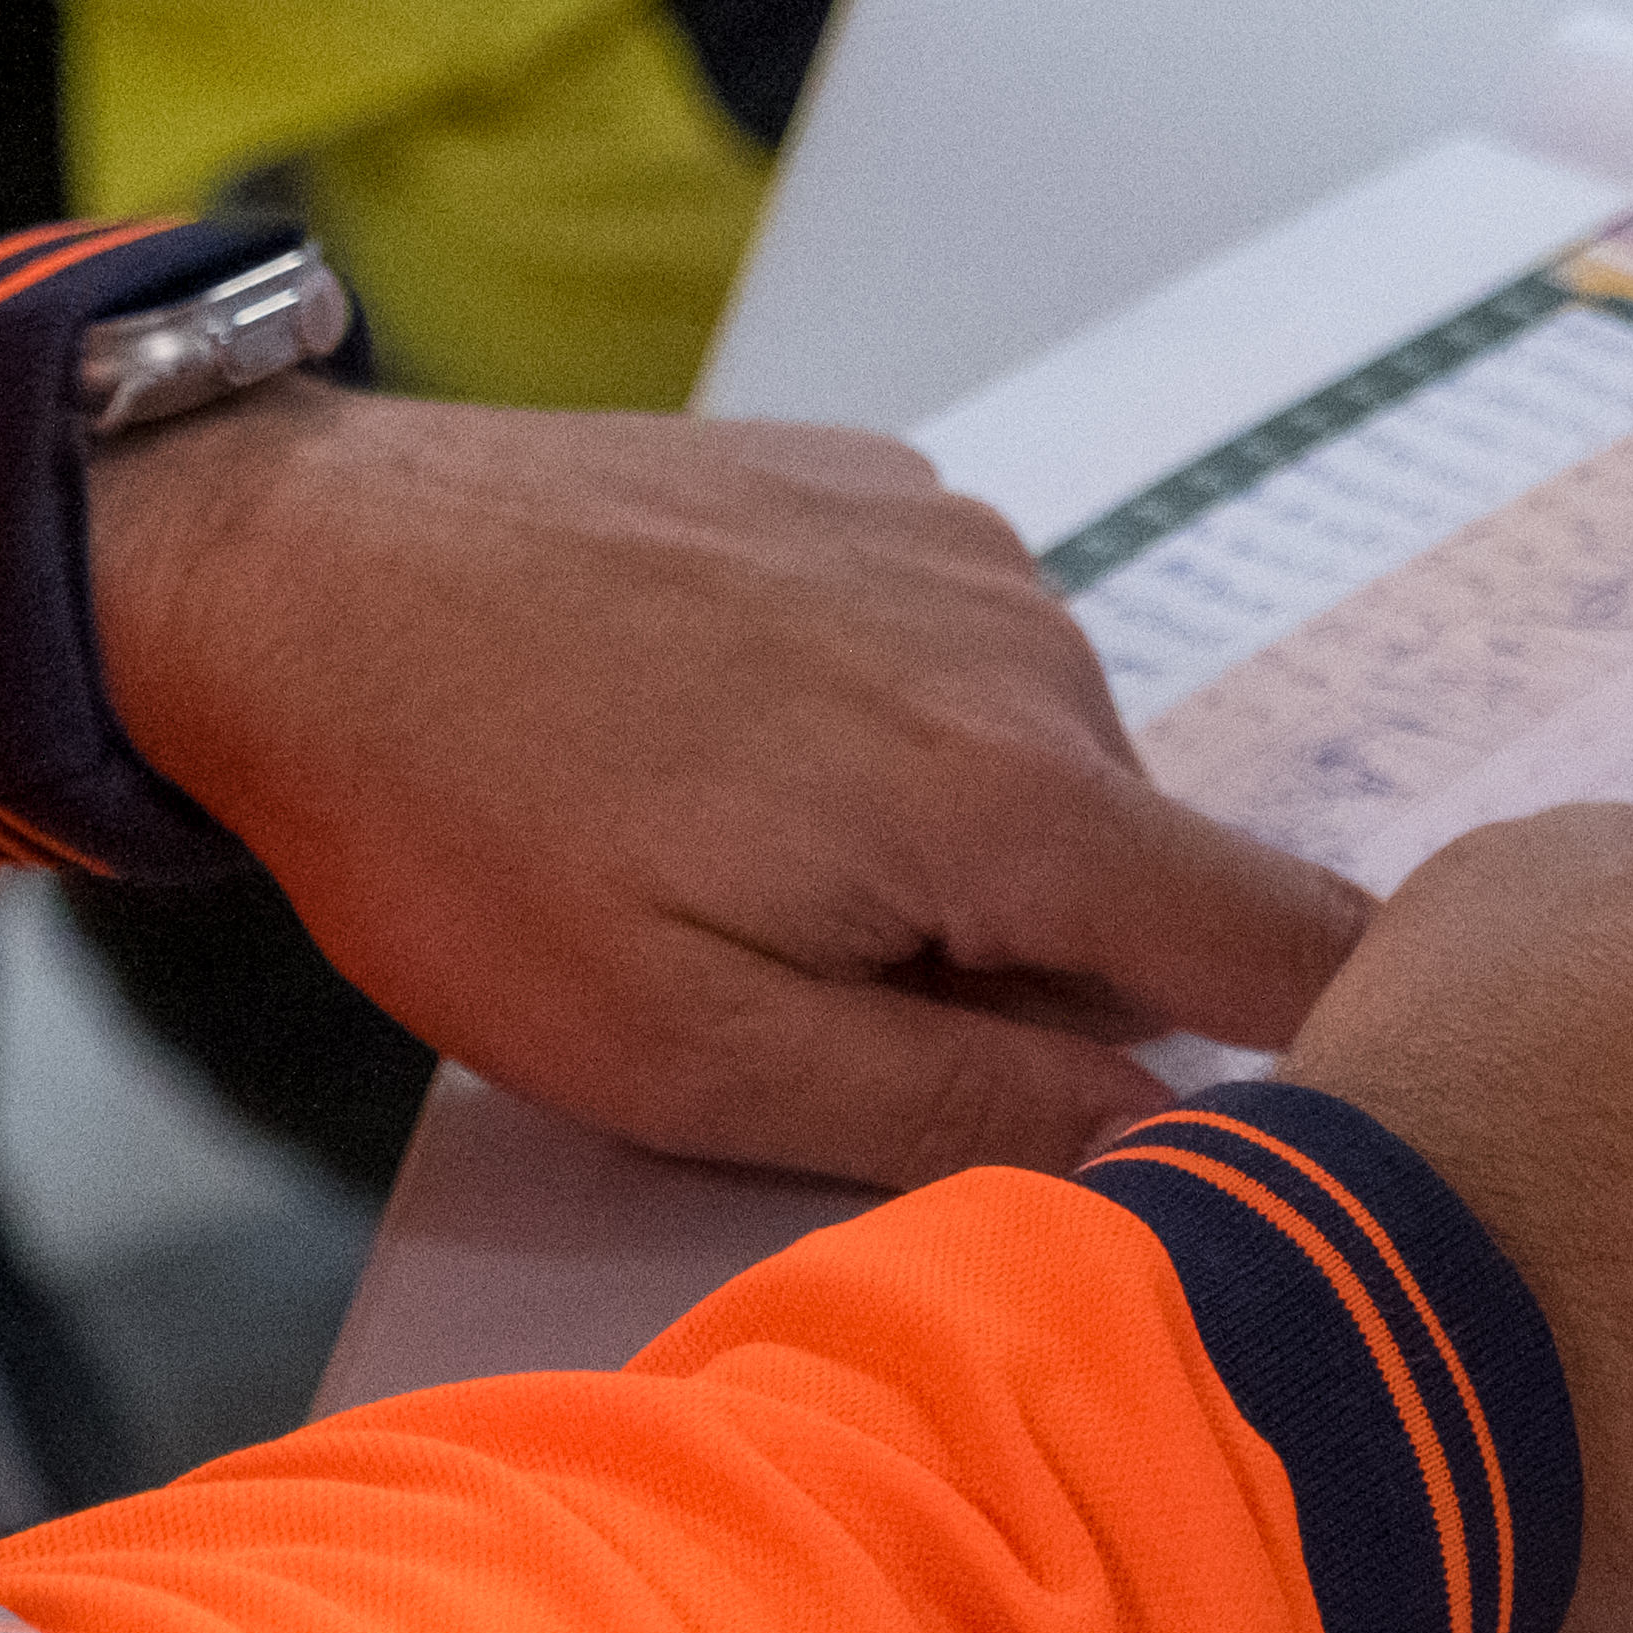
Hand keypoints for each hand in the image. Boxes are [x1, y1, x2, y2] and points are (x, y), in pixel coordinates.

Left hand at [88, 390, 1366, 1181]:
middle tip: (812, 1006)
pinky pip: (953, 655)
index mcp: (1009, 793)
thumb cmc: (464, 829)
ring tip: (730, 859)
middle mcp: (1029, 638)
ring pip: (1038, 769)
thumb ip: (957, 1118)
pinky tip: (715, 739)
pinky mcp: (877, 480)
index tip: (1298, 1129)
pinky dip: (881, 727)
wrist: (296, 572)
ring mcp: (956, 537)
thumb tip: (1167, 1153)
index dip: (1336, 1046)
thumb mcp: (689, 1055)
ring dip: (942, 853)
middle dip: (1026, 973)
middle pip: (1135, 877)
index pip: (1294, 940)